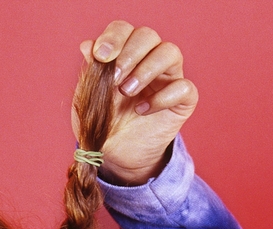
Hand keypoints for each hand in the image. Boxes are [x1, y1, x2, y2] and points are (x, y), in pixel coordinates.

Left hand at [75, 21, 197, 185]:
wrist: (115, 154)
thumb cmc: (103, 121)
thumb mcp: (90, 97)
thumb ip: (91, 70)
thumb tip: (88, 44)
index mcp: (125, 54)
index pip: (124, 30)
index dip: (114, 37)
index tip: (100, 56)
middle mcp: (149, 60)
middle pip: (148, 35)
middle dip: (130, 53)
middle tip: (115, 79)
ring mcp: (168, 78)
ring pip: (170, 52)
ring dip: (147, 69)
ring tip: (127, 92)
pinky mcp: (183, 100)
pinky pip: (184, 87)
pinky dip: (163, 97)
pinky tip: (142, 110)